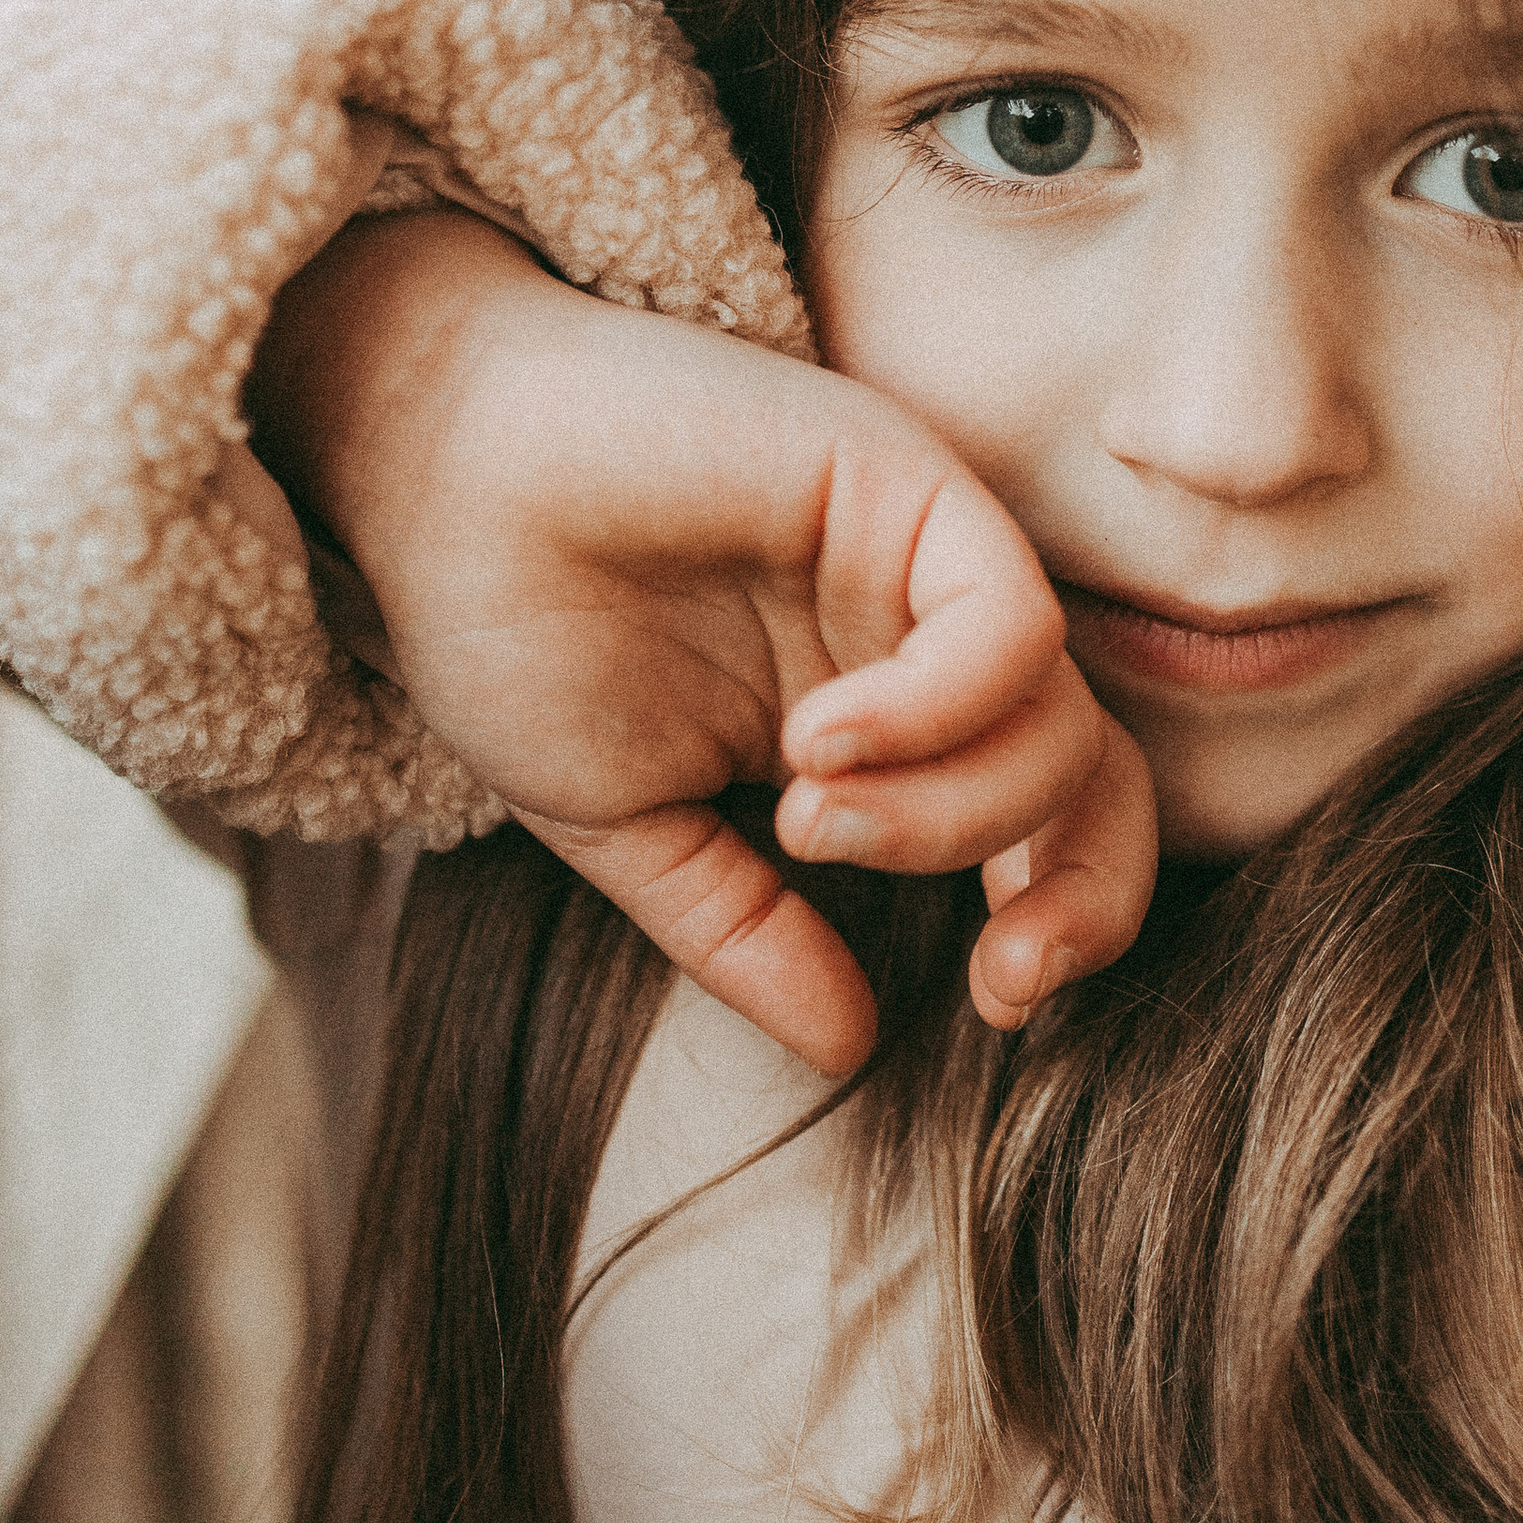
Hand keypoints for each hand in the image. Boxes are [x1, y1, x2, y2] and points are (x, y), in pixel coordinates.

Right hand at [248, 209, 1156, 1075]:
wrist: (424, 472)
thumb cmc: (509, 624)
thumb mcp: (627, 819)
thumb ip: (740, 927)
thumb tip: (849, 1049)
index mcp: (873, 725)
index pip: (1043, 828)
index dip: (1058, 924)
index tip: (988, 1003)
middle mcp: (916, 643)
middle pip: (1098, 778)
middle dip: (1082, 899)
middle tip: (995, 976)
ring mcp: (916, 561)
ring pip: (1060, 715)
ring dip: (954, 816)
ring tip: (809, 818)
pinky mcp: (901, 479)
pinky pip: (1009, 619)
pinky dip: (938, 708)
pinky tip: (815, 741)